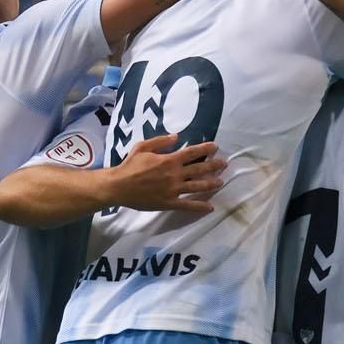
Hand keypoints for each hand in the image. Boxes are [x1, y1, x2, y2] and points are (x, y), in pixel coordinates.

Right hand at [107, 134, 227, 214]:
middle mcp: (174, 174)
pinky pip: (187, 205)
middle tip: (224, 164)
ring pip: (197, 187)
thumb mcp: (142, 147)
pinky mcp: (169, 203)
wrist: (118, 187)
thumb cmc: (129, 165)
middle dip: (214, 166)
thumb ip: (160, 141)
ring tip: (221, 182)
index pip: (192, 152)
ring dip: (211, 184)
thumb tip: (177, 136)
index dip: (205, 149)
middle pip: (199, 169)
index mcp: (169, 160)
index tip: (215, 147)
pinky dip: (199, 206)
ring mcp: (173, 190)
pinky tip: (210, 207)